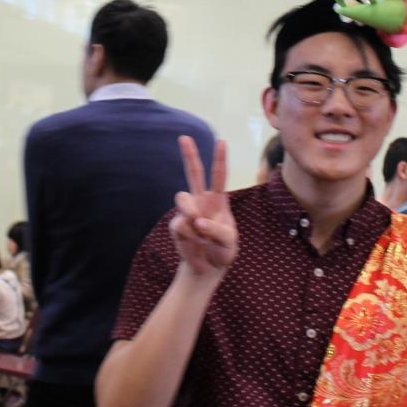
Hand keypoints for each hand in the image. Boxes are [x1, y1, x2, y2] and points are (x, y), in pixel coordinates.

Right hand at [170, 136, 236, 277]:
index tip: (222, 142)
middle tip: (184, 137)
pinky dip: (191, 239)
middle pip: (193, 173)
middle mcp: (201, 201)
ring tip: (200, 233)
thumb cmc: (222, 251)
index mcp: (218, 201)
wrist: (206, 269)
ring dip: (190, 212)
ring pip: (182, 198)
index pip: (219, 176)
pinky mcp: (177, 225)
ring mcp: (187, 212)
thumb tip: (197, 221)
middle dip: (189, 155)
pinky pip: (181, 225)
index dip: (220, 159)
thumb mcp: (229, 242)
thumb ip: (218, 230)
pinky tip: (197, 248)